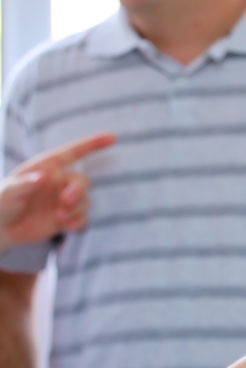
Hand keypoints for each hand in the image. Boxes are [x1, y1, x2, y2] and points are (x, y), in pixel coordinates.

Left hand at [0, 133, 115, 250]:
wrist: (1, 230)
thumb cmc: (1, 204)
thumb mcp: (6, 193)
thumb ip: (23, 184)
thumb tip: (44, 177)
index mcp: (46, 168)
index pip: (72, 153)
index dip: (93, 144)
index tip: (112, 138)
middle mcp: (59, 182)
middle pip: (82, 181)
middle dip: (77, 191)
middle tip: (65, 202)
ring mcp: (64, 200)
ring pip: (85, 201)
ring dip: (76, 209)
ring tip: (59, 218)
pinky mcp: (67, 218)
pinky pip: (83, 218)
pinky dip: (78, 222)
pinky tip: (67, 227)